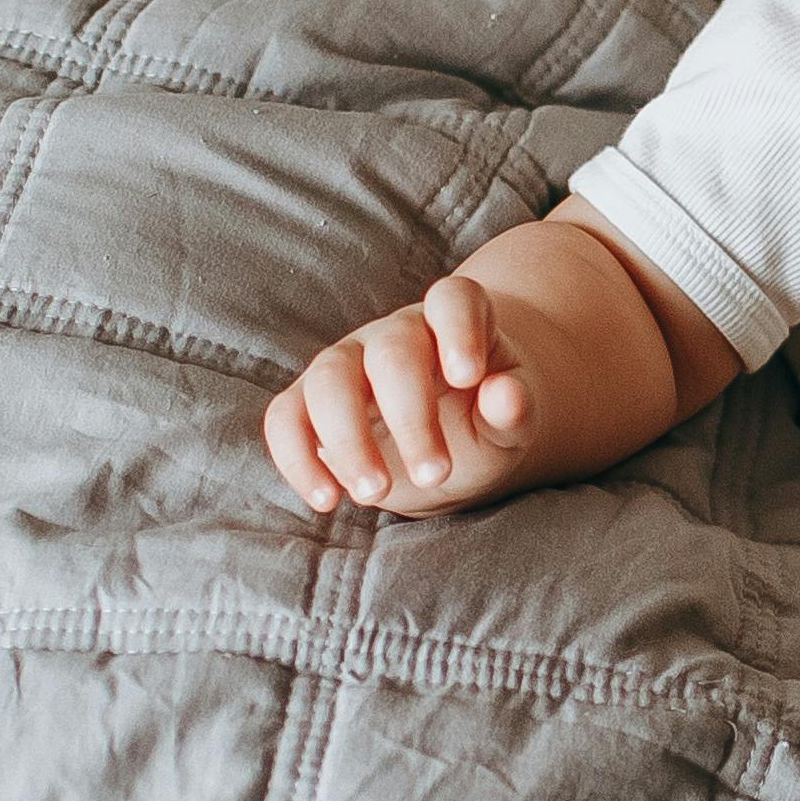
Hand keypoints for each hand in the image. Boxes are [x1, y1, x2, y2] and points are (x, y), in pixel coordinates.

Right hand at [264, 274, 540, 516]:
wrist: (448, 451)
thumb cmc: (484, 427)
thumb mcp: (510, 426)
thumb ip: (513, 410)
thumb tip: (507, 394)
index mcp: (455, 326)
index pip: (454, 300)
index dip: (459, 329)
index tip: (469, 377)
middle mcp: (396, 335)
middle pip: (392, 352)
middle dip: (411, 416)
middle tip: (435, 475)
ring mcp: (346, 363)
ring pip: (330, 379)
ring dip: (348, 440)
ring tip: (375, 494)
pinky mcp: (307, 403)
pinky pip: (285, 418)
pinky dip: (298, 460)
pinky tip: (327, 500)